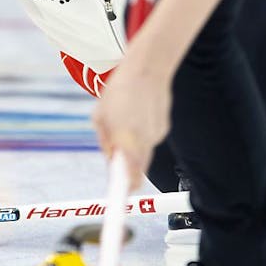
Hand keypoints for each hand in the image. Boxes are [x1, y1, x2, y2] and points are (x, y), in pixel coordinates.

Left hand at [91, 58, 170, 191]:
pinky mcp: (164, 129)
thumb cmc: (119, 91)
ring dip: (133, 148)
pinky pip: (150, 140)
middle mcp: (145, 142)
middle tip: (116, 155)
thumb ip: (106, 142)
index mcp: (127, 140)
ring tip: (125, 122)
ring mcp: (157, 136)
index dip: (124, 189)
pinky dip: (142, 135)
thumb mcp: (100, 117)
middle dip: (127, 169)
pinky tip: (137, 116)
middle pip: (138, 170)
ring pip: (144, 154)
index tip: (119, 197)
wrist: (148, 68)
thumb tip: (110, 160)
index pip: (129, 177)